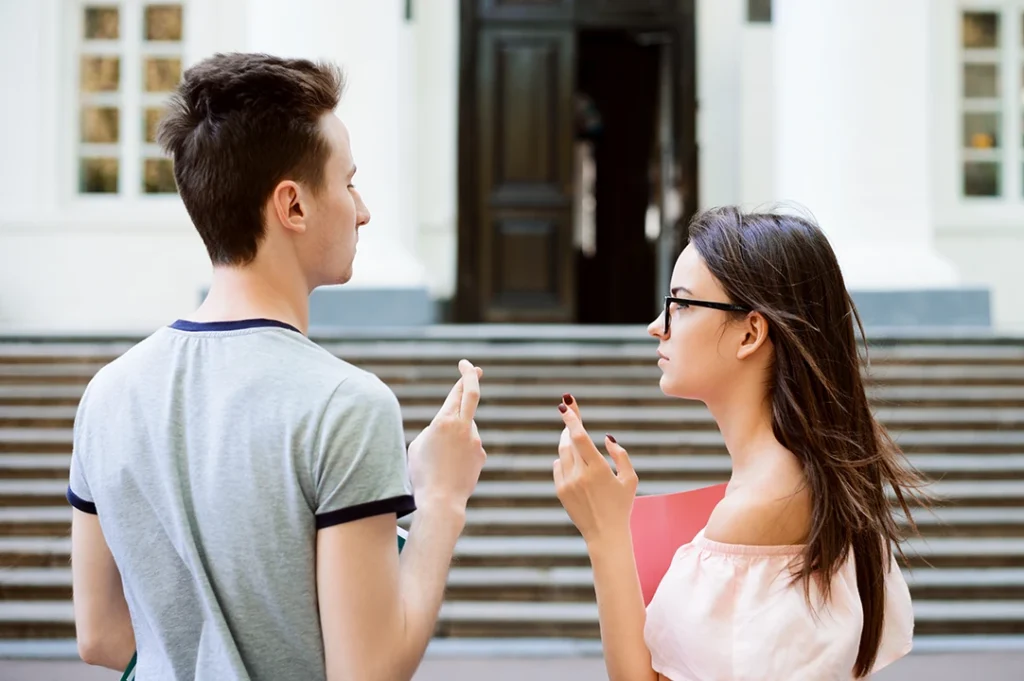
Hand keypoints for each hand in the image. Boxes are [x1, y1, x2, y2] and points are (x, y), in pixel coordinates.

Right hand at [408, 360, 486, 513]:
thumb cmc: (422, 473)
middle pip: (472, 395)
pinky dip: (460, 451)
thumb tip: (446, 427)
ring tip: (441, 460)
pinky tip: (450, 467)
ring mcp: (475, 441)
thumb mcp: (417, 445)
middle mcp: (463, 427)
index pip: (458, 391)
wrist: (441, 501)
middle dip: (473, 378)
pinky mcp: (481, 454)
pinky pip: (469, 445)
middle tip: (474, 368)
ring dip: (455, 435)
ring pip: (466, 428)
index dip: (464, 376)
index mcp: (444, 421)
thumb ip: (433, 429)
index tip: (465, 366)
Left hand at [554, 395, 637, 544]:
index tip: (565, 405)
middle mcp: (580, 475)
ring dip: (566, 441)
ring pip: (562, 453)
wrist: (605, 533)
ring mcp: (567, 483)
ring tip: (570, 432)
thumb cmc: (622, 504)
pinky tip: (570, 458)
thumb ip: (620, 455)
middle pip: (568, 441)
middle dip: (569, 425)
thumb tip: (606, 438)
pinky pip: (558, 466)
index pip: (580, 437)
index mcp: (598, 469)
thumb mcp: (630, 479)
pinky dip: (563, 459)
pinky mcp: (560, 491)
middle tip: (569, 410)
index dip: (571, 419)